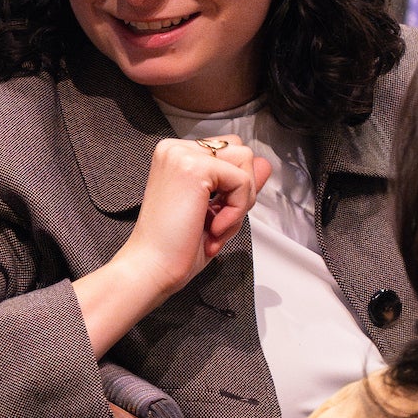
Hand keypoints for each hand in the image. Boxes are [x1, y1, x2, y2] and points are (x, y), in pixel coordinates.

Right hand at [72, 135, 269, 357]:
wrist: (151, 268)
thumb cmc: (174, 247)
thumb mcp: (216, 210)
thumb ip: (239, 184)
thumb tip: (266, 164)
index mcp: (176, 156)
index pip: (228, 153)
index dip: (233, 188)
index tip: (213, 219)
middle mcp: (175, 149)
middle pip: (240, 152)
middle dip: (240, 192)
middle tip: (216, 223)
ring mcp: (182, 155)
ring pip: (245, 162)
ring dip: (240, 201)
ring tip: (215, 226)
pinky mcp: (194, 168)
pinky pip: (242, 181)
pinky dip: (237, 210)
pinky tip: (213, 227)